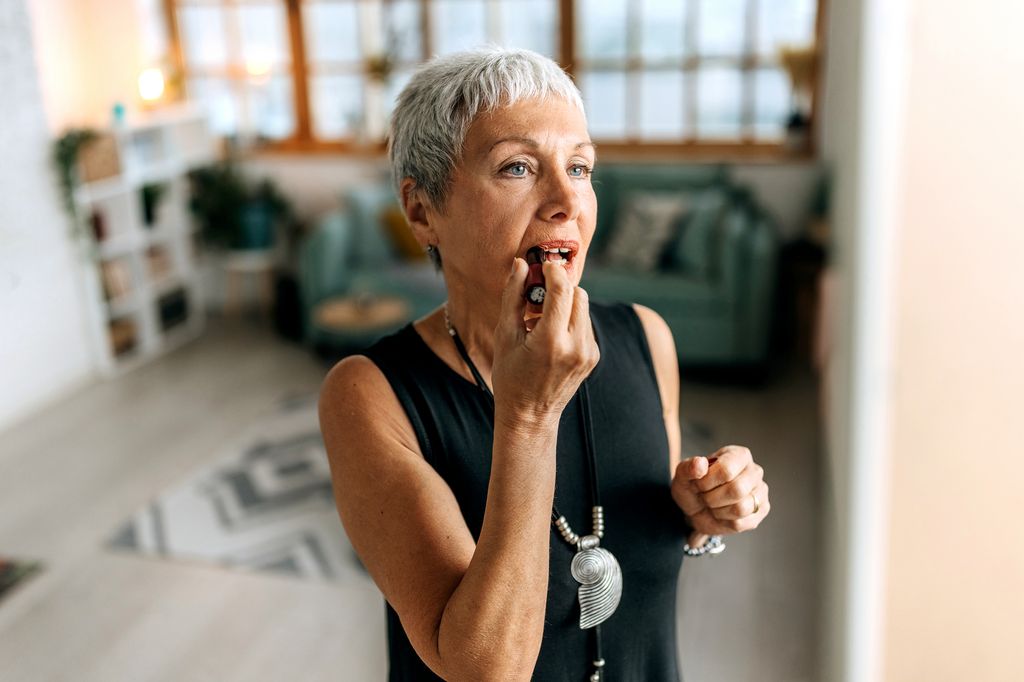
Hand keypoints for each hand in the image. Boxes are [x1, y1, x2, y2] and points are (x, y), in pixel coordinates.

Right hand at [491, 259, 599, 428]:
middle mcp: (576, 347)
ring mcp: (588, 353)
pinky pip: (585, 324)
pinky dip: (570, 321)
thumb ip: (513, 296)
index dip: (554, 270)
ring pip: (583, 307)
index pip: (563, 290)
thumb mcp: (505, 336)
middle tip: (538, 295)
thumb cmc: (510, 376)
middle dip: (560, 288)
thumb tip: (521, 264)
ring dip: (565, 304)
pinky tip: (551, 336)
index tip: (543, 265)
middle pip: (578, 294)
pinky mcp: (593, 356)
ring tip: (542, 321)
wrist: (530, 416)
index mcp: (551, 341)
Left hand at [671, 445, 769, 546]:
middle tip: (704, 496)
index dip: (707, 482)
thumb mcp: (683, 475)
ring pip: (740, 508)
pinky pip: (741, 523)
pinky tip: (721, 514)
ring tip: (713, 505)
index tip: (698, 484)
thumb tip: (700, 463)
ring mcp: (760, 491)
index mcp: (739, 455)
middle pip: (736, 490)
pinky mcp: (761, 511)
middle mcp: (754, 471)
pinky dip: (724, 522)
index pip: (727, 470)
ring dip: (718, 510)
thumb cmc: (693, 487)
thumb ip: (689, 467)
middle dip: (712, 498)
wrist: (696, 508)